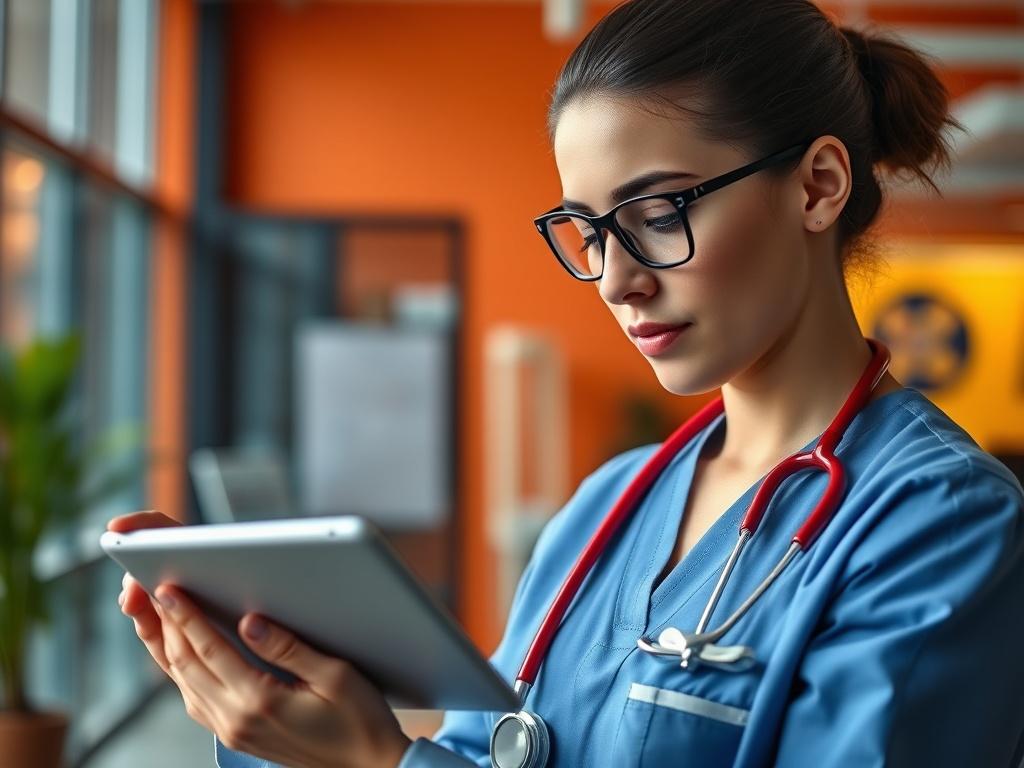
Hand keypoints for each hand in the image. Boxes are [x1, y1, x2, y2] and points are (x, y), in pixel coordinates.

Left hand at [109, 511, 410, 767]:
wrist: (368, 765)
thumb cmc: (360, 719)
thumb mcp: (335, 675)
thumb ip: (289, 648)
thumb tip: (251, 622)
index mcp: (260, 701)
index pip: (210, 649)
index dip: (186, 616)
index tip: (167, 588)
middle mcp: (236, 720)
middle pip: (184, 666)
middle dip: (164, 625)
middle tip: (149, 591)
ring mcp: (231, 732)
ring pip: (182, 684)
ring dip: (165, 647)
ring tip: (153, 615)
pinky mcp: (235, 736)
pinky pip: (194, 699)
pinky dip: (180, 671)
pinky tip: (180, 653)